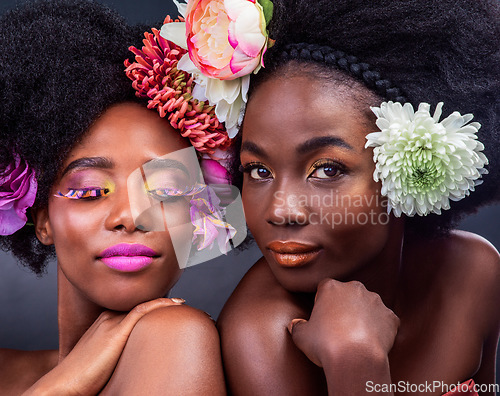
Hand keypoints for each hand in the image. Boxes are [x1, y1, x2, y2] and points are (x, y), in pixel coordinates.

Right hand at [23, 297, 184, 395]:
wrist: (62, 385)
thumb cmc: (81, 378)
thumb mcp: (104, 359)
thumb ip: (119, 353)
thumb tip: (138, 359)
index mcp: (105, 321)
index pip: (134, 307)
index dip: (154, 306)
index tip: (172, 307)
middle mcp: (108, 316)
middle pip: (141, 302)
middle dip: (162, 302)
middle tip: (183, 304)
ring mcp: (112, 322)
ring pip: (145, 304)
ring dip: (166, 302)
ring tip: (184, 303)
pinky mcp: (116, 332)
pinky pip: (143, 310)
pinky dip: (162, 304)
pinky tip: (177, 303)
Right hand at [288, 279, 398, 367]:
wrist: (355, 359)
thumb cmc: (325, 344)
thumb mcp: (301, 336)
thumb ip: (297, 326)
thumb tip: (295, 325)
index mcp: (331, 288)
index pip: (325, 287)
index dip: (322, 300)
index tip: (322, 315)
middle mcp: (355, 288)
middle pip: (348, 293)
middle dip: (345, 305)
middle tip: (339, 325)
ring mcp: (375, 301)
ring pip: (369, 304)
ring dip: (364, 315)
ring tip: (356, 335)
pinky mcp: (391, 317)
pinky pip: (386, 320)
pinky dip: (381, 328)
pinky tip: (373, 341)